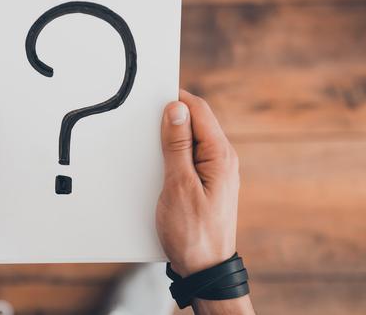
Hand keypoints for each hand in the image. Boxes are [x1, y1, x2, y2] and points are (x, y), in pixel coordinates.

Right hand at [156, 90, 253, 313]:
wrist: (205, 269)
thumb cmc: (192, 232)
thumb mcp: (178, 185)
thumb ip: (176, 145)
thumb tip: (176, 108)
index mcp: (220, 155)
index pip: (199, 110)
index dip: (176, 98)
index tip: (150, 96)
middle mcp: (222, 159)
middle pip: (195, 122)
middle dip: (170, 118)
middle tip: (143, 121)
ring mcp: (215, 171)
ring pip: (190, 140)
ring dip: (169, 138)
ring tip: (148, 146)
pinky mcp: (206, 183)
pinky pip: (189, 158)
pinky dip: (172, 155)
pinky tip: (157, 165)